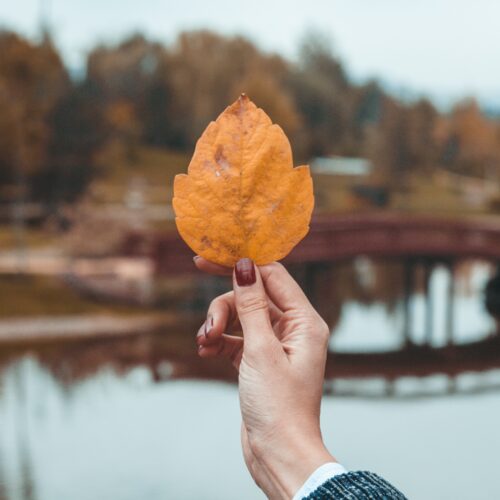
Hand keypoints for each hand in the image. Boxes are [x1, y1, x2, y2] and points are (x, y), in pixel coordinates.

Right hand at [195, 257, 336, 498]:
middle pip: (252, 296)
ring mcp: (275, 344)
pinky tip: (205, 350)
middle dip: (226, 307)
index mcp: (305, 321)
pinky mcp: (259, 360)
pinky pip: (236, 338)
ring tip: (204, 343)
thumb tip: (244, 264)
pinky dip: (220, 340)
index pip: (272, 276)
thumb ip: (251, 305)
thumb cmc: (278, 406)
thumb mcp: (260, 350)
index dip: (241, 264)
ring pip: (241, 317)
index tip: (207, 258)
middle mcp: (293, 329)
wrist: (278, 454)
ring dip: (219, 325)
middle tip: (207, 325)